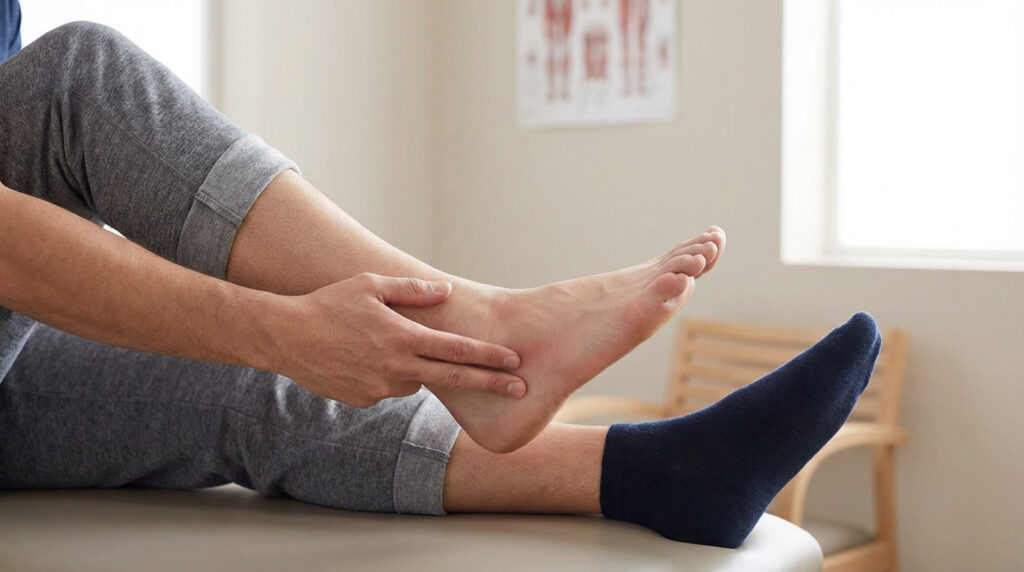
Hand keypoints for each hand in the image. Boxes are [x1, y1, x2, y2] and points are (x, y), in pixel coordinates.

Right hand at [268, 273, 525, 407]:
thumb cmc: (329, 304)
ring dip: (412, 367)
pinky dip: (384, 375)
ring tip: (379, 345)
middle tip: (519, 389)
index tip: (514, 362)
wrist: (285, 338)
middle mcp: (395, 368)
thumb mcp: (372, 285)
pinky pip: (386, 388)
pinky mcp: (363, 401)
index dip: (488, 356)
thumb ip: (413, 291)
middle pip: (453, 378)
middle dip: (490, 383)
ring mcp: (379, 388)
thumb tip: (446, 291)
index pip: (456, 350)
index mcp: (402, 337)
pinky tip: (360, 358)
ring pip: (413, 380)